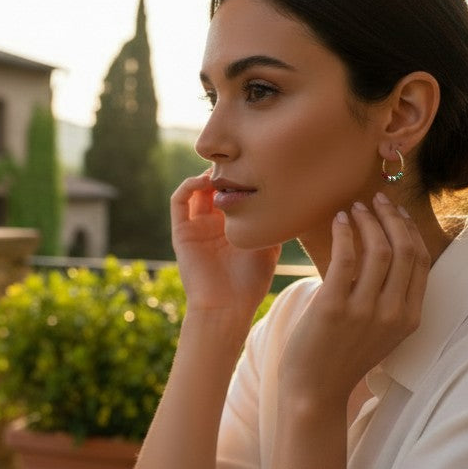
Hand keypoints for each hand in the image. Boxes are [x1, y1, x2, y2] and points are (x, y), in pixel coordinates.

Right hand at [170, 172, 278, 318]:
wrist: (227, 307)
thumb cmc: (250, 283)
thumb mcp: (269, 247)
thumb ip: (273, 222)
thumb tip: (289, 196)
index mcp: (232, 228)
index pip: (233, 193)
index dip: (240, 177)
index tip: (254, 165)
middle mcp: (212, 225)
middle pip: (213, 188)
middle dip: (224, 172)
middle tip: (237, 161)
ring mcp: (195, 227)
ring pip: (195, 190)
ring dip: (205, 176)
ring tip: (220, 170)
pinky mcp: (181, 232)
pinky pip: (178, 201)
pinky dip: (188, 186)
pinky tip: (203, 181)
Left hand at [279, 192, 431, 407]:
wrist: (315, 391)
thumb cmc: (343, 357)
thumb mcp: (381, 331)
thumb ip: (391, 299)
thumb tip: (389, 254)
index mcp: (410, 317)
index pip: (421, 261)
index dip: (409, 230)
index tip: (396, 212)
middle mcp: (393, 313)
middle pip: (404, 249)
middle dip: (392, 217)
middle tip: (377, 199)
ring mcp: (365, 311)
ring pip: (378, 250)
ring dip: (368, 220)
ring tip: (355, 207)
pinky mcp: (334, 307)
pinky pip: (345, 258)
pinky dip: (344, 233)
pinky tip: (339, 221)